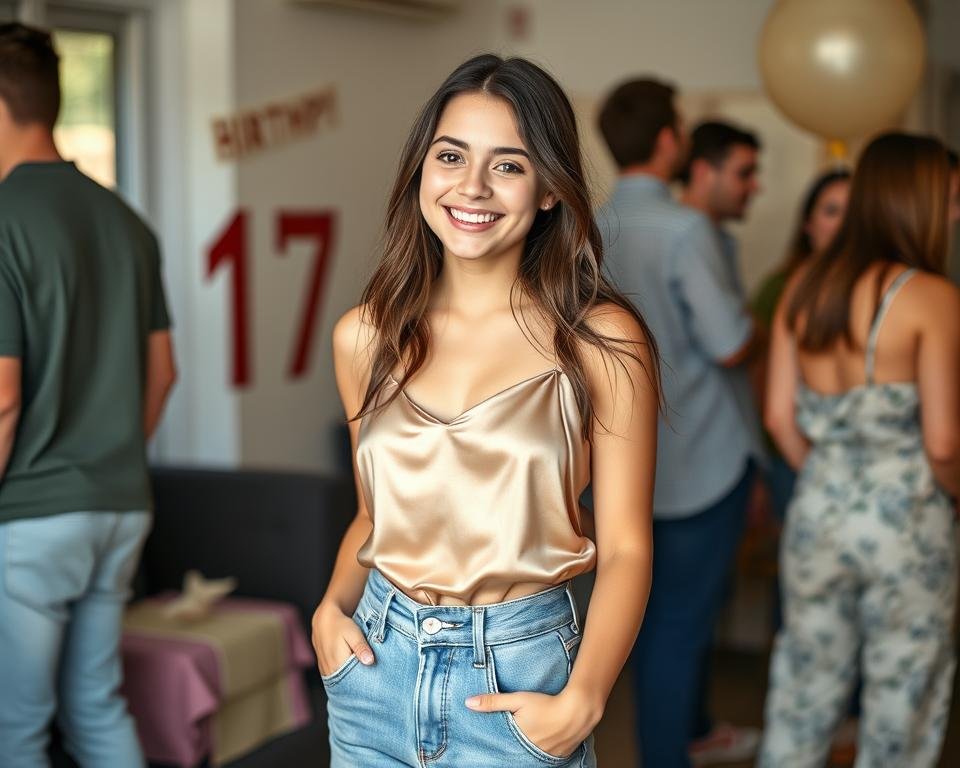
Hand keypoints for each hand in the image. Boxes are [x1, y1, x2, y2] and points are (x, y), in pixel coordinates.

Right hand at [311, 601, 374, 675]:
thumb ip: (361, 647)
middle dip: (358, 681)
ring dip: (351, 679)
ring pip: (341, 681)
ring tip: (362, 674)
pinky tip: (352, 671)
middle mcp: (329, 669)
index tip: (375, 679)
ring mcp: (325, 670)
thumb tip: (370, 661)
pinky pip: (336, 677)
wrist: (324, 619)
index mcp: (337, 663)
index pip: (353, 680)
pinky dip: (344, 676)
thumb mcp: (354, 633)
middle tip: (372, 678)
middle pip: (347, 683)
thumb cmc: (340, 625)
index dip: (364, 680)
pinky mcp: (324, 668)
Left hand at [465, 686, 600, 757]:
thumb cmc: (547, 703)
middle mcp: (531, 752)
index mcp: (519, 740)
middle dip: (512, 748)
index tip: (489, 748)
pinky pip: (545, 757)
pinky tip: (542, 741)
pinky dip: (541, 751)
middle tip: (514, 739)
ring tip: (529, 738)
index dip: (497, 746)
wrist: (578, 709)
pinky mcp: (558, 756)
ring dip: (526, 750)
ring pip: (530, 756)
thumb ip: (493, 702)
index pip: (502, 748)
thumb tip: (469, 703)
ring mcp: (546, 756)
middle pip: (516, 753)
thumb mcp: (518, 699)